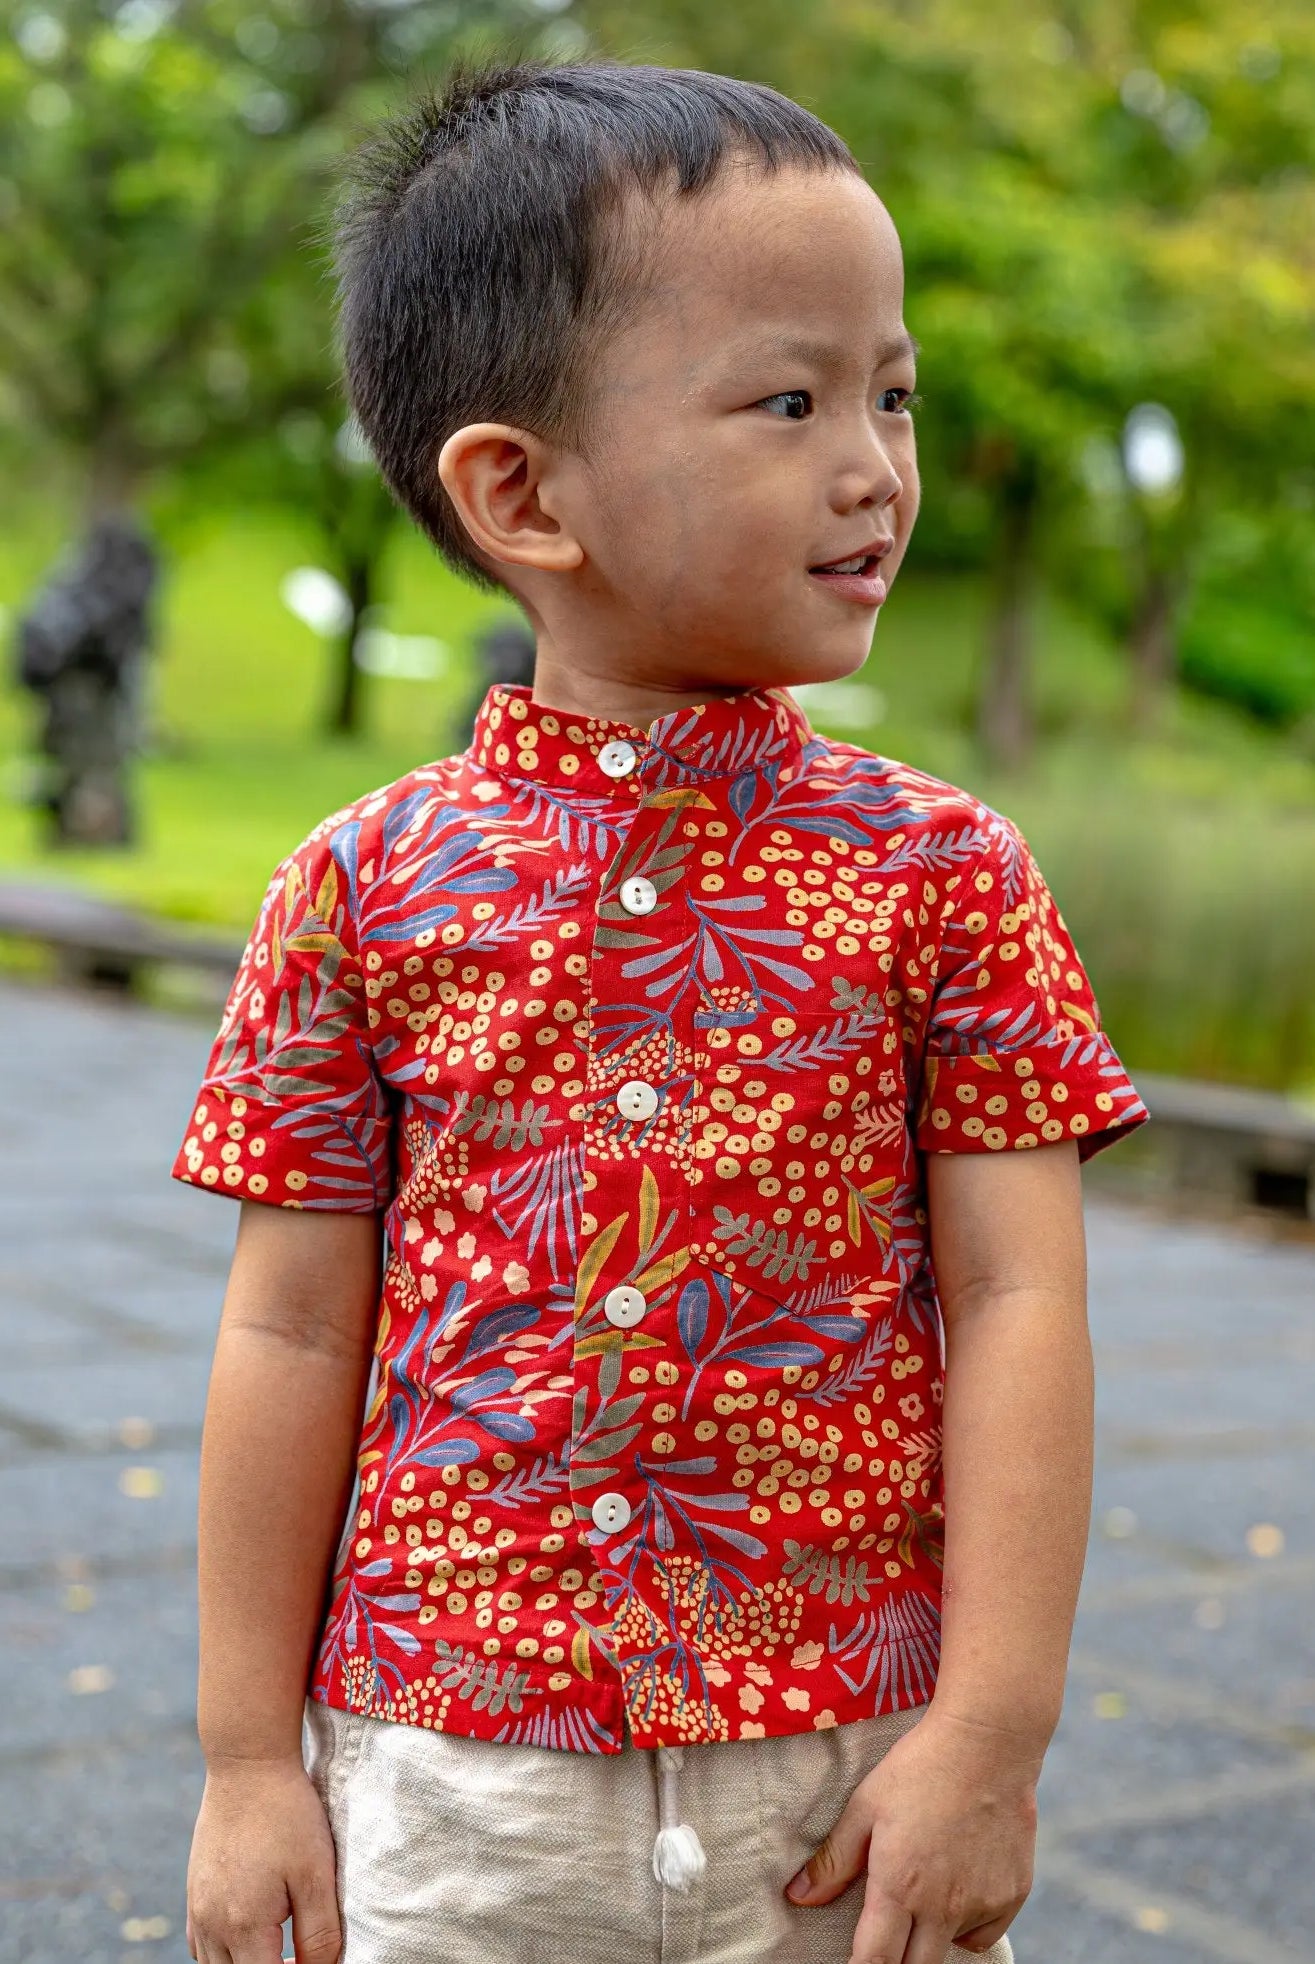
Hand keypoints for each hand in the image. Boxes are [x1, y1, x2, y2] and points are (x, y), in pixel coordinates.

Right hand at [186, 1756, 341, 1963]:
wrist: (248, 1764)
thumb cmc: (288, 1815)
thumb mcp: (317, 1874)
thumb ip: (320, 1934)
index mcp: (243, 1926)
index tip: (313, 1961)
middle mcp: (211, 1925)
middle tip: (301, 1956)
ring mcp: (197, 1910)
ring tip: (281, 1947)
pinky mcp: (194, 1893)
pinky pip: (201, 1945)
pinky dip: (224, 1952)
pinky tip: (252, 1931)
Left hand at [782, 1707, 1039, 1962]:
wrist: (988, 1742)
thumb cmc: (919, 1767)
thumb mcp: (865, 1805)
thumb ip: (834, 1859)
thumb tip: (799, 1897)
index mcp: (900, 1885)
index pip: (875, 1962)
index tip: (855, 1961)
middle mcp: (942, 1906)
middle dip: (895, 1959)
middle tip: (886, 1934)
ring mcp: (981, 1904)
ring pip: (949, 1949)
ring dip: (930, 1936)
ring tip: (923, 1891)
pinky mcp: (1012, 1896)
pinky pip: (982, 1934)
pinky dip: (966, 1925)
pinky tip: (957, 1887)